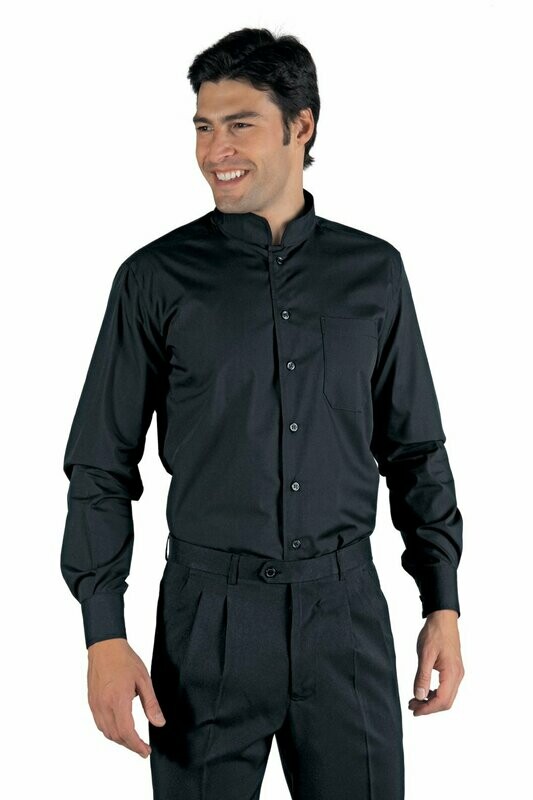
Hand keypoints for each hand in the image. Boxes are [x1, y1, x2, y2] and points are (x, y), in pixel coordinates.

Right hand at [87, 638, 165, 756]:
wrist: (105, 646)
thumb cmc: (124, 659)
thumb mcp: (144, 680)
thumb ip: (151, 703)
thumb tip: (159, 722)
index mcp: (118, 700)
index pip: (126, 732)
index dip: (137, 745)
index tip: (145, 751)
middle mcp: (104, 706)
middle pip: (116, 736)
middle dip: (130, 745)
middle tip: (142, 748)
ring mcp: (95, 705)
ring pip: (106, 732)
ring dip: (120, 740)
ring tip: (133, 740)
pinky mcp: (91, 702)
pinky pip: (100, 724)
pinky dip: (110, 731)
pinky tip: (119, 728)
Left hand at [408, 609, 464, 715]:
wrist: (443, 618)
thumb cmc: (435, 633)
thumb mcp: (425, 654)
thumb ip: (422, 676)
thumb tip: (419, 696)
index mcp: (452, 673)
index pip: (442, 700)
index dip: (427, 709)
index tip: (414, 710)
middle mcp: (457, 675)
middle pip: (446, 702)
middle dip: (429, 707)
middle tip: (412, 706)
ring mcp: (457, 673)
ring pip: (447, 696)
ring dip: (431, 701)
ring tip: (415, 699)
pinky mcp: (453, 669)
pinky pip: (447, 688)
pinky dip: (435, 693)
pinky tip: (424, 690)